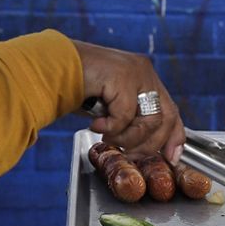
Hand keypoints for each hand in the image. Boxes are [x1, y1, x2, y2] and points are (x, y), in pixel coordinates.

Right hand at [72, 40, 184, 161]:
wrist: (50, 67)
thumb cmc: (75, 87)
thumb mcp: (110, 107)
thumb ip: (128, 119)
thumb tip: (143, 147)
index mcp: (144, 76)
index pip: (171, 110)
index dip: (174, 137)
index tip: (171, 157)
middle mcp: (144, 71)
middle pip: (166, 118)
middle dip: (148, 144)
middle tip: (128, 153)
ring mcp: (136, 72)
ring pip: (150, 120)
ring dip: (127, 137)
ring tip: (108, 136)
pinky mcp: (123, 76)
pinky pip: (125, 115)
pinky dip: (111, 127)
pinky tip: (96, 124)